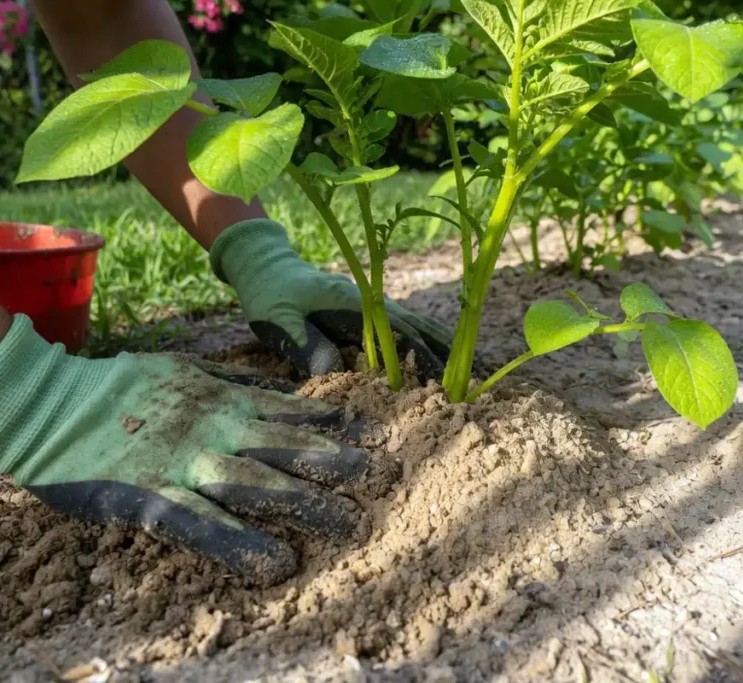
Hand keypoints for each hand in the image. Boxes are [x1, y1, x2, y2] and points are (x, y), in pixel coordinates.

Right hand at [0, 316, 366, 585]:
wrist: (47, 402)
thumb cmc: (116, 386)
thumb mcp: (183, 368)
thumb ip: (232, 378)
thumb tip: (277, 387)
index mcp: (222, 399)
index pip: (292, 413)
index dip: (336, 425)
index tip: (379, 433)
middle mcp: (215, 429)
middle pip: (286, 448)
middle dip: (336, 462)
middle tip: (385, 475)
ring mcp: (186, 463)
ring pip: (257, 484)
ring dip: (305, 502)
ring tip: (349, 522)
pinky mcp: (152, 497)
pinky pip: (203, 525)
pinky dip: (240, 544)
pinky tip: (274, 564)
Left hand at [210, 219, 451, 379]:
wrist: (267, 265)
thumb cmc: (269, 293)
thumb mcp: (278, 318)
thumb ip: (303, 344)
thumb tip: (331, 373)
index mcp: (354, 303)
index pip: (399, 334)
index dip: (423, 358)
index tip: (443, 383)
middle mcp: (372, 300)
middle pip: (419, 328)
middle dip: (449, 354)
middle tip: (476, 381)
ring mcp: (373, 304)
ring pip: (418, 326)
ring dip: (445, 347)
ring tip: (473, 370)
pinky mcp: (370, 311)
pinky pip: (406, 327)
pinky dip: (428, 341)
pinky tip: (443, 356)